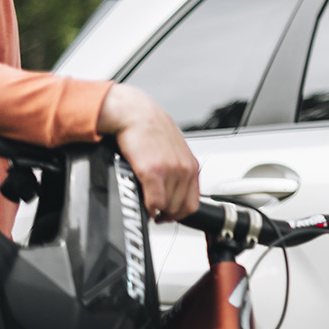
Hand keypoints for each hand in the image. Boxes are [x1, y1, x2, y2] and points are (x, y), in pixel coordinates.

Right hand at [97, 84, 200, 220]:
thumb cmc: (150, 130)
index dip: (178, 213)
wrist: (135, 114)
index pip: (193, 203)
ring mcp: (170, 171)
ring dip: (155, 211)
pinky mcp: (153, 171)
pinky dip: (148, 208)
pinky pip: (155, 203)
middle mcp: (184, 169)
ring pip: (168, 208)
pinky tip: (142, 202)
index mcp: (191, 165)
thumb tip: (171, 192)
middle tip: (153, 213)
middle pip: (181, 209)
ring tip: (146, 204)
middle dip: (166, 215)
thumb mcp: (173, 150)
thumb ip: (176, 170)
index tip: (166, 214)